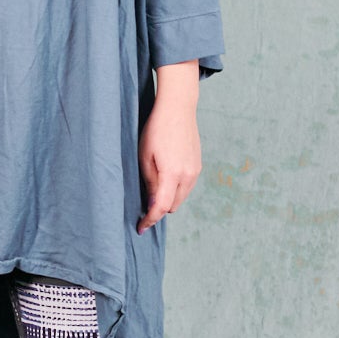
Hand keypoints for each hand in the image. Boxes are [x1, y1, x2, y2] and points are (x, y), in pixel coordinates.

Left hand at [136, 98, 201, 232]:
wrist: (178, 109)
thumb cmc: (156, 130)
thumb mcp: (145, 157)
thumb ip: (150, 183)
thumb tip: (152, 205)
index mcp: (172, 174)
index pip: (162, 207)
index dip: (150, 220)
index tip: (141, 228)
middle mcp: (188, 175)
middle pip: (172, 206)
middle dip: (158, 209)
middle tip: (143, 204)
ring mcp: (195, 171)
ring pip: (180, 198)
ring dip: (167, 199)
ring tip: (153, 188)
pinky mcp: (198, 165)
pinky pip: (186, 187)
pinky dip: (175, 189)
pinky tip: (164, 178)